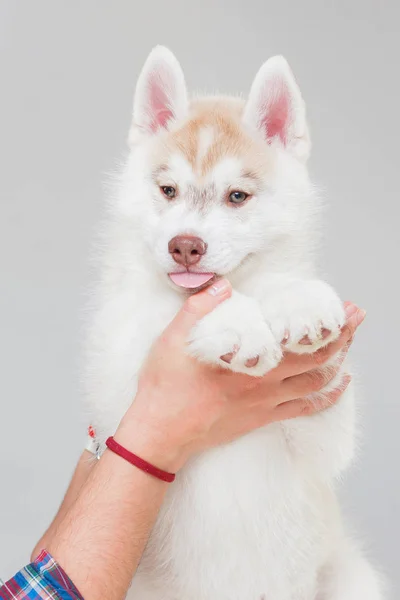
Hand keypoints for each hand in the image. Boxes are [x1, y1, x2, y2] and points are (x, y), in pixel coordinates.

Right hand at [116, 280, 364, 471]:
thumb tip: (223, 286)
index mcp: (250, 360)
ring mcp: (266, 404)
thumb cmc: (166, 387)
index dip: (330, 325)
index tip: (347, 310)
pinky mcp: (260, 419)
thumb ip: (199, 309)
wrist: (161, 432)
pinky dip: (326, 397)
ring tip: (350, 346)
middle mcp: (265, 383)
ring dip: (338, 363)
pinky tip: (336, 387)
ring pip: (316, 383)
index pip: (303, 340)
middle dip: (343, 337)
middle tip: (357, 319)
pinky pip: (303, 410)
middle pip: (319, 359)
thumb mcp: (173, 339)